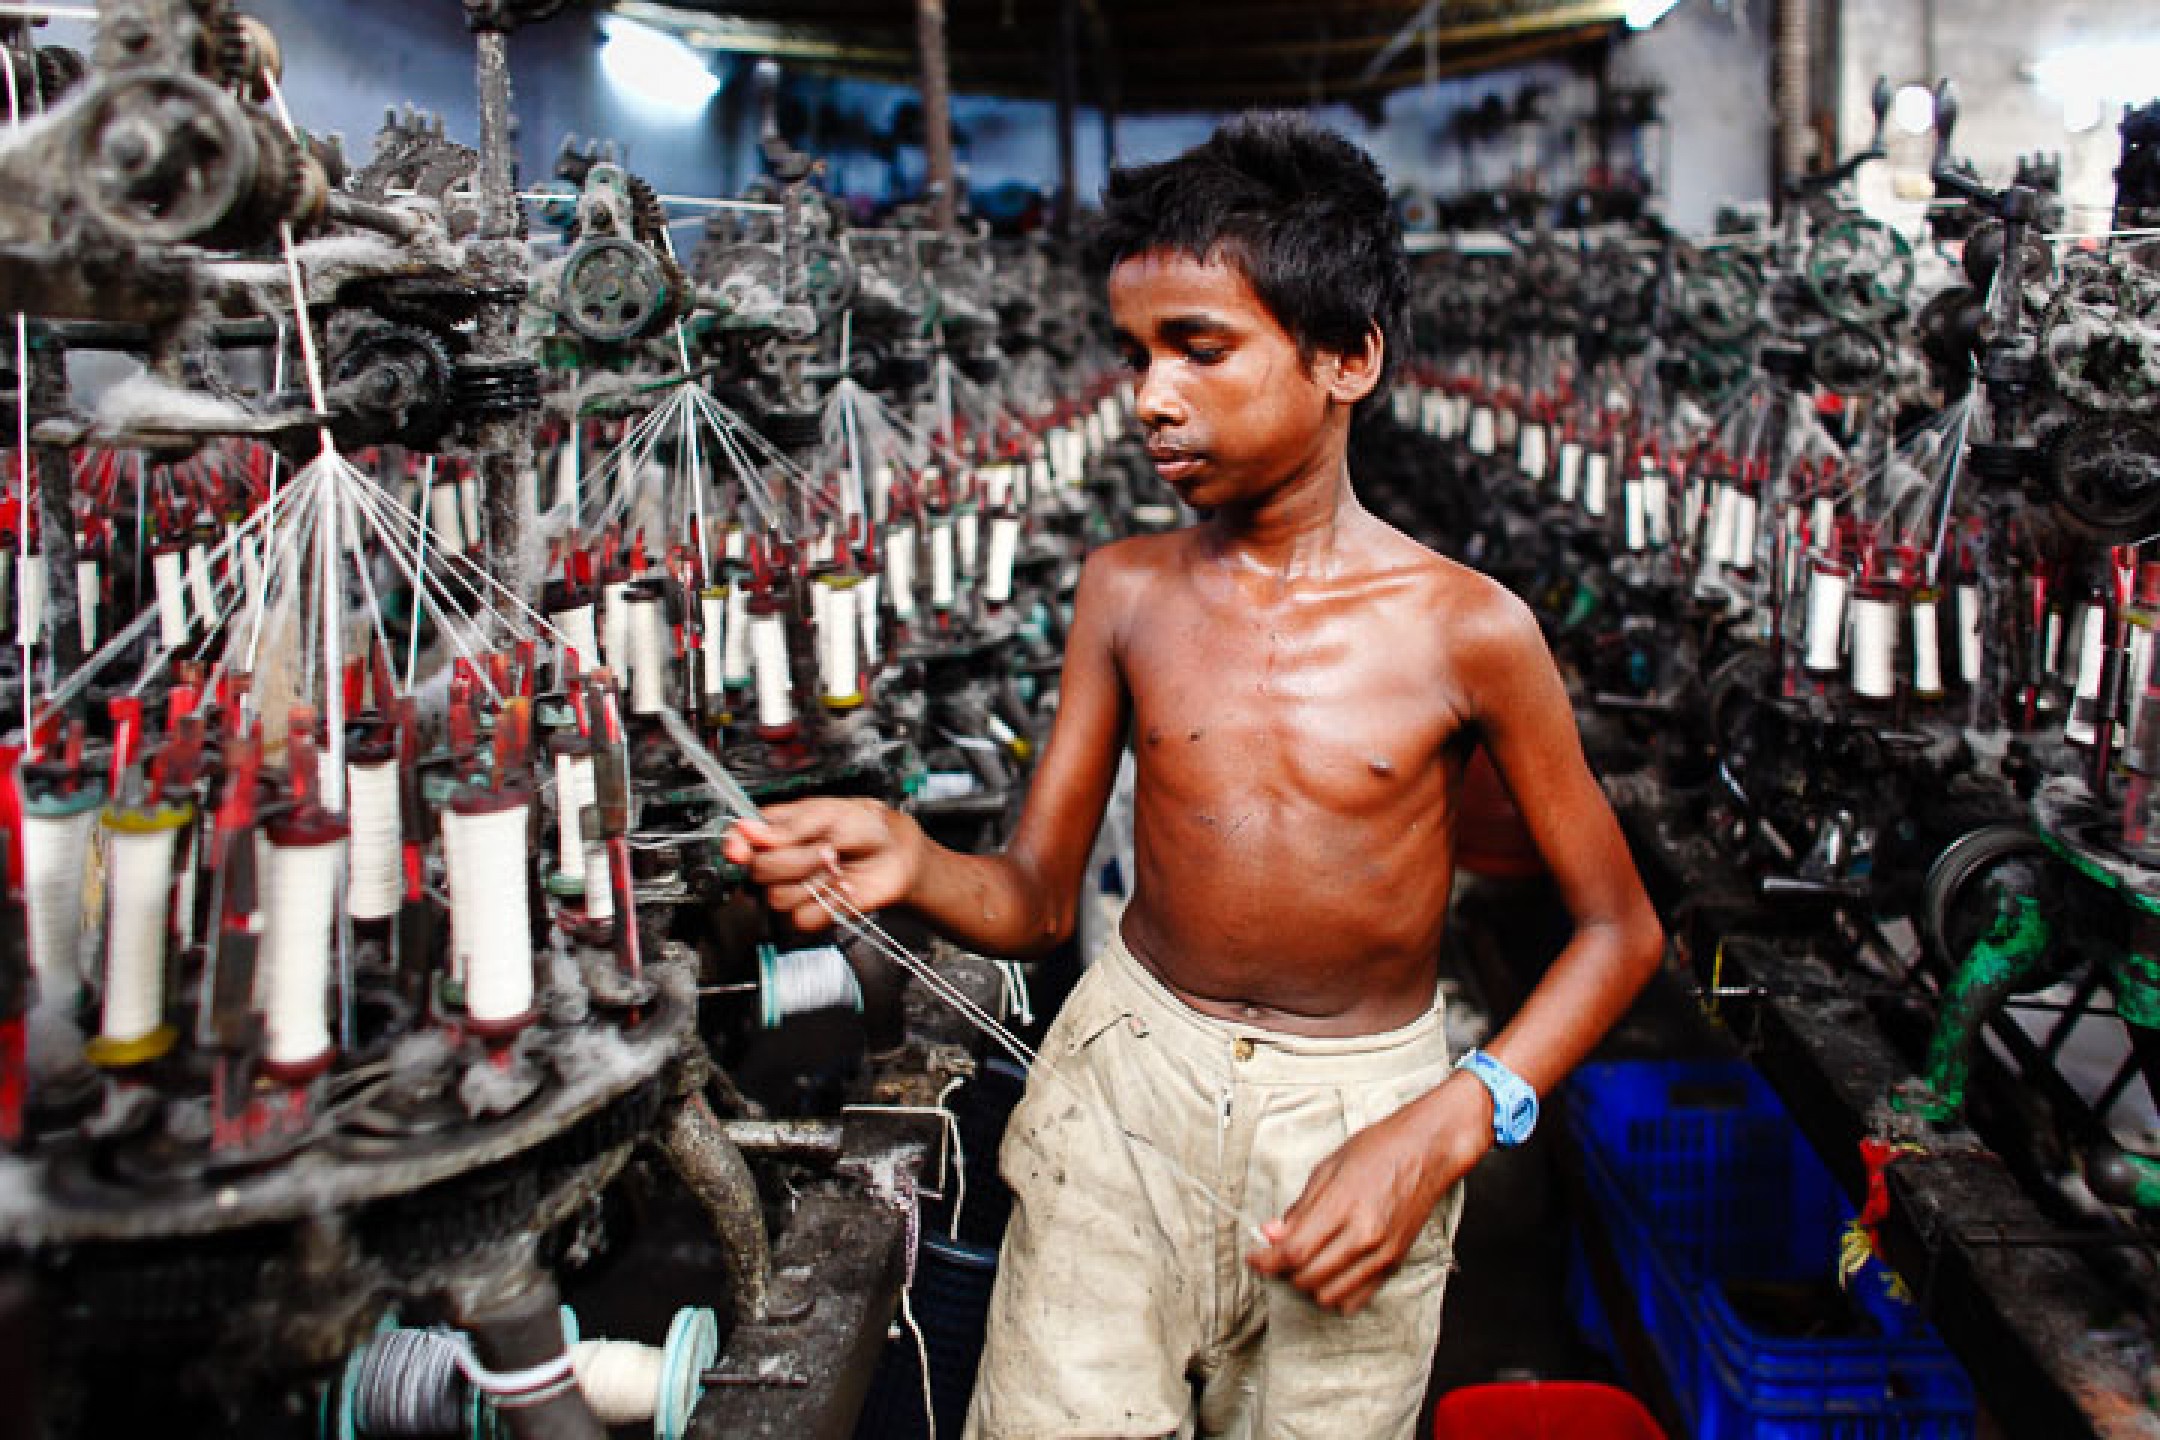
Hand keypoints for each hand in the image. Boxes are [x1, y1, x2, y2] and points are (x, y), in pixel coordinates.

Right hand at [720, 798, 920, 932]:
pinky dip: (829, 903)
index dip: (734, 848)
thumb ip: (787, 827)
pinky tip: (843, 887)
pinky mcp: (811, 913)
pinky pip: (803, 918)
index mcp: (774, 831)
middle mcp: (778, 861)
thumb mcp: (827, 814)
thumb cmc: (862, 826)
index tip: (740, 852)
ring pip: (778, 898)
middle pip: (759, 872)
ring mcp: (793, 889)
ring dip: (814, 882)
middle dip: (796, 861)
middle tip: (826, 849)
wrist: (893, 852)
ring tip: (838, 866)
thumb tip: (749, 831)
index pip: (737, 841)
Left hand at [1246, 1076, 1487, 1314]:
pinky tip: (1327, 1273)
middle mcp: (1364, 1236)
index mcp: (1343, 1207)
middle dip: (1282, 1272)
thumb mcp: (1327, 1168)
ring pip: (1329, 1295)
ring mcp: (1381, 1254)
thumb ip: (1299, 1208)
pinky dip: (1335, 1294)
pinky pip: (1357, 1299)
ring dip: (1307, 1285)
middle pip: (1307, 1278)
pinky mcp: (1394, 1263)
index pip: (1293, 1252)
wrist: (1427, 1151)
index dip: (1265, 1260)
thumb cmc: (1378, 1150)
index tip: (1254, 1257)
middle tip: (1274, 1256)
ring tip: (1302, 1264)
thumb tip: (1270, 1234)